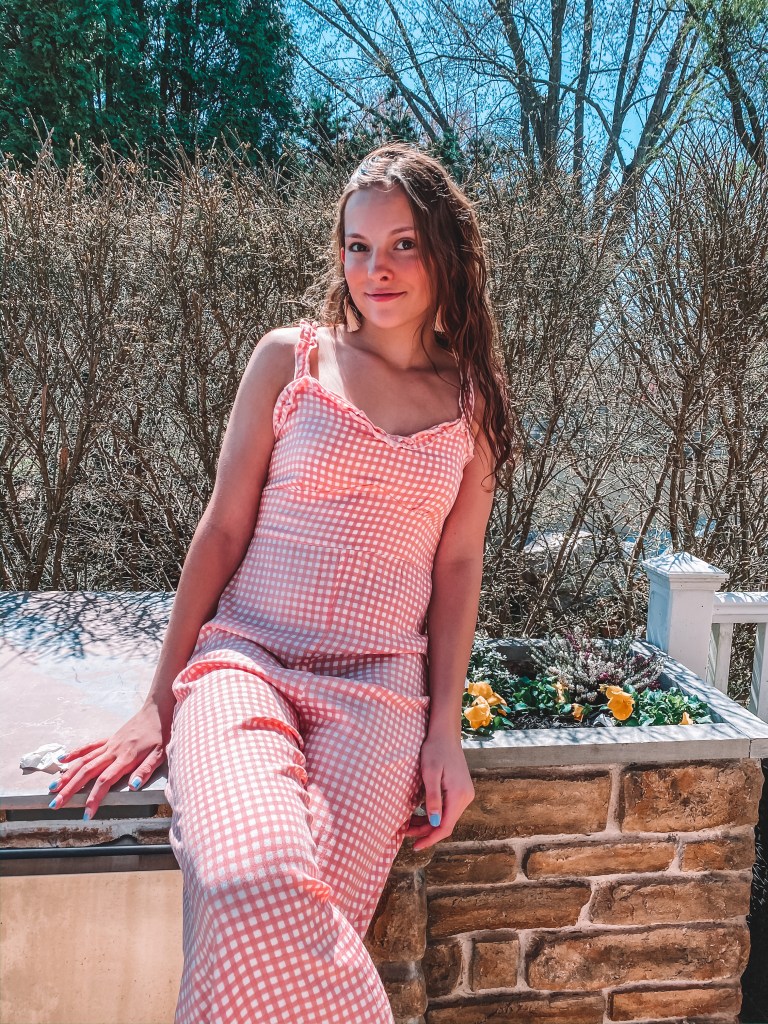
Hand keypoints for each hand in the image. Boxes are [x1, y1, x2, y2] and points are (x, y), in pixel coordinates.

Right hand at [47, 701, 171, 819]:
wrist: (157, 711)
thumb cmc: (160, 735)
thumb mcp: (159, 755)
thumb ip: (146, 770)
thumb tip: (134, 786)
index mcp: (126, 758)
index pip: (105, 781)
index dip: (94, 798)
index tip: (86, 814)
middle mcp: (113, 752)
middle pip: (87, 773)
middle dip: (70, 790)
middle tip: (55, 804)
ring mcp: (108, 745)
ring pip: (83, 761)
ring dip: (67, 775)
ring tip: (53, 788)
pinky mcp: (108, 739)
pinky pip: (88, 748)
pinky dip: (74, 754)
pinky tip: (61, 761)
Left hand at [403, 731, 474, 850]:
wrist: (445, 734)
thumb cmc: (435, 750)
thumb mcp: (430, 774)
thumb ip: (432, 799)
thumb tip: (433, 822)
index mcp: (459, 795)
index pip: (445, 826)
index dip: (430, 838)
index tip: (415, 846)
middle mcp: (465, 797)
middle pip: (446, 823)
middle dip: (426, 831)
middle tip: (405, 832)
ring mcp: (464, 793)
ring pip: (446, 816)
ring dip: (428, 823)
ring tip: (409, 825)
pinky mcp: (460, 789)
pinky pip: (447, 808)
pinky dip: (433, 813)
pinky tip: (419, 812)